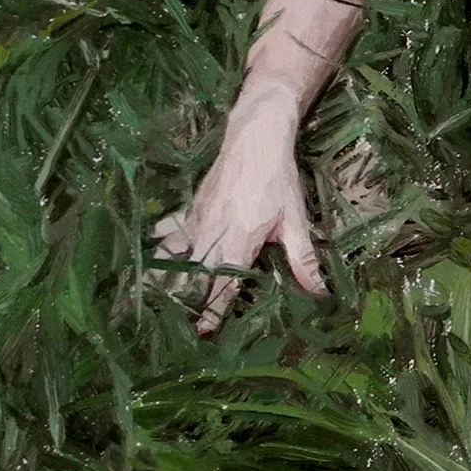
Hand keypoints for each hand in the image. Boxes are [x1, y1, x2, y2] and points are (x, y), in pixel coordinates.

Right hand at [152, 107, 327, 334]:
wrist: (254, 139)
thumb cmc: (278, 181)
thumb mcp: (296, 221)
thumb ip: (303, 259)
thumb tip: (320, 292)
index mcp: (238, 241)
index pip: (223, 284)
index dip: (213, 309)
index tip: (203, 332)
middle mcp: (211, 234)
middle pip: (193, 274)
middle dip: (185, 300)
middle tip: (176, 326)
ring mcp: (197, 220)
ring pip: (176, 255)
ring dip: (167, 277)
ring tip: (153, 300)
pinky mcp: (191, 208)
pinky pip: (171, 231)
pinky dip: (161, 245)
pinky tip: (151, 256)